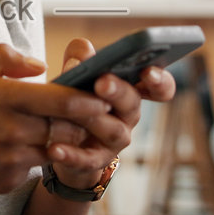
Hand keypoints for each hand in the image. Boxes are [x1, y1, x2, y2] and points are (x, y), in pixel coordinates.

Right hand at [0, 44, 110, 195]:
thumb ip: (3, 60)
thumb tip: (40, 65)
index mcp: (5, 97)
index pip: (64, 100)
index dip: (90, 100)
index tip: (103, 96)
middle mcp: (13, 130)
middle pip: (69, 129)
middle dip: (83, 124)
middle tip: (89, 117)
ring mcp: (11, 159)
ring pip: (56, 150)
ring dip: (59, 142)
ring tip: (52, 132)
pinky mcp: (6, 181)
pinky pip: (32, 168)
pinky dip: (31, 159)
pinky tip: (12, 150)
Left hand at [45, 38, 176, 188]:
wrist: (61, 140)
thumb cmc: (76, 98)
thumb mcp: (77, 74)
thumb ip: (80, 57)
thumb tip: (82, 54)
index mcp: (131, 89)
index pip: (159, 85)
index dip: (159, 79)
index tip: (148, 70)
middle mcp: (129, 114)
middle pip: (132, 103)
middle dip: (119, 91)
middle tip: (102, 82)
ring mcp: (116, 139)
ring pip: (113, 130)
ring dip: (94, 119)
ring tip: (73, 112)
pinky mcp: (97, 160)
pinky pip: (87, 159)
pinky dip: (72, 155)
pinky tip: (54, 148)